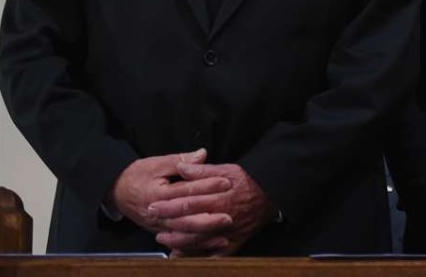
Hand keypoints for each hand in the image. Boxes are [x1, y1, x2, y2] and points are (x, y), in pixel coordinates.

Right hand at [108, 149, 231, 234]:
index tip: (226, 182)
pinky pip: (179, 242)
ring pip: (183, 234)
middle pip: (186, 218)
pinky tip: (208, 244)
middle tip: (230, 215)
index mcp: (158, 194)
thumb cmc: (138, 175)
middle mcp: (158, 213)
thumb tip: (202, 155)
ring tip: (223, 234)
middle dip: (209, 218)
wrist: (117, 191)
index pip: (187, 190)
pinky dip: (194, 245)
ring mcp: (158, 226)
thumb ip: (180, 160)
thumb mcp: (156, 163)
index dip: (207, 185)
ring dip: (203, 236)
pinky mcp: (160, 232)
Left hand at [150, 162, 275, 256]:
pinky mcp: (235, 241)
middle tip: (153, 223)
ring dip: (179, 242)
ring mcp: (228, 232)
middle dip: (169, 225)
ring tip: (164, 240)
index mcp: (218, 198)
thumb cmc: (248, 180)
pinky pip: (215, 254)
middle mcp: (221, 217)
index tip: (153, 205)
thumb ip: (203, 171)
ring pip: (199, 242)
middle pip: (190, 224)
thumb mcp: (227, 169)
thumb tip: (182, 168)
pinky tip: (184, 257)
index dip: (168, 206)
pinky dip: (199, 257)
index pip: (188, 203)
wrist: (272, 193)